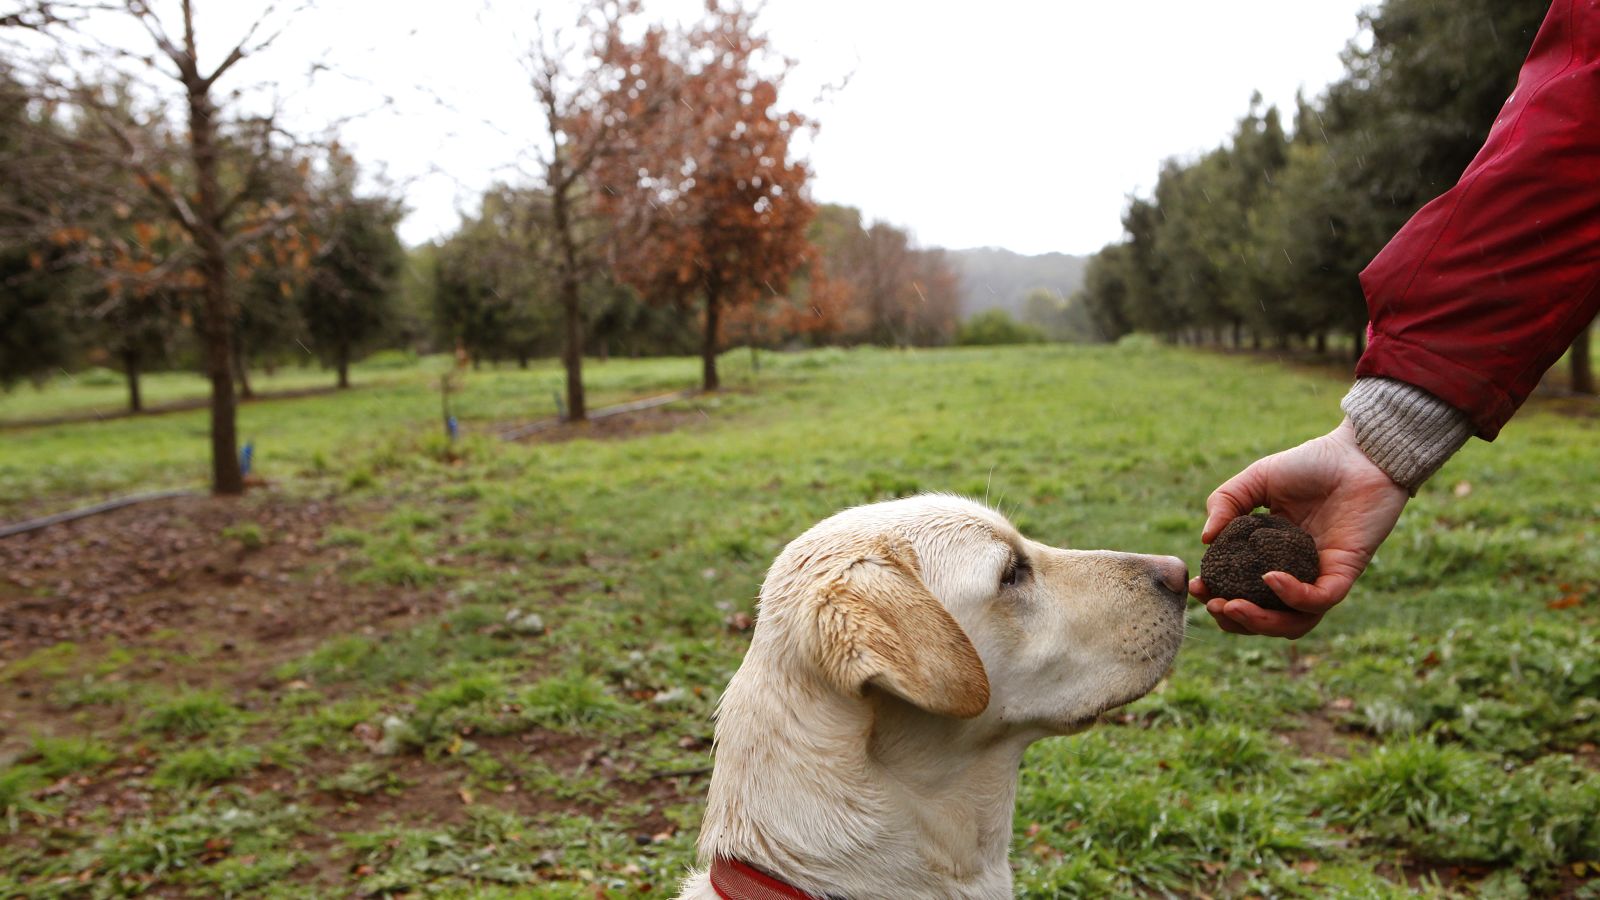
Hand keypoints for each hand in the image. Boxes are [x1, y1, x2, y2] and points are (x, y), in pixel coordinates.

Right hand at [1189, 419, 1408, 638]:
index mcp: (1273, 556)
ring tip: (1233, 607)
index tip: (1198, 587)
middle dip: (1237, 621)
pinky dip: (1293, 596)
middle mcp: (1297, 573)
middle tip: (1214, 605)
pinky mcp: (1346, 571)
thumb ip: (1226, 502)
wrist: (1360, 453)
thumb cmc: (1313, 463)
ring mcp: (1322, 575)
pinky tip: (1270, 579)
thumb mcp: (1257, 479)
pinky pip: (1321, 600)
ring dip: (1261, 623)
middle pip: (1268, 619)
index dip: (1219, 597)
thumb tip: (1205, 541)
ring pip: (1295, 622)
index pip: (1245, 592)